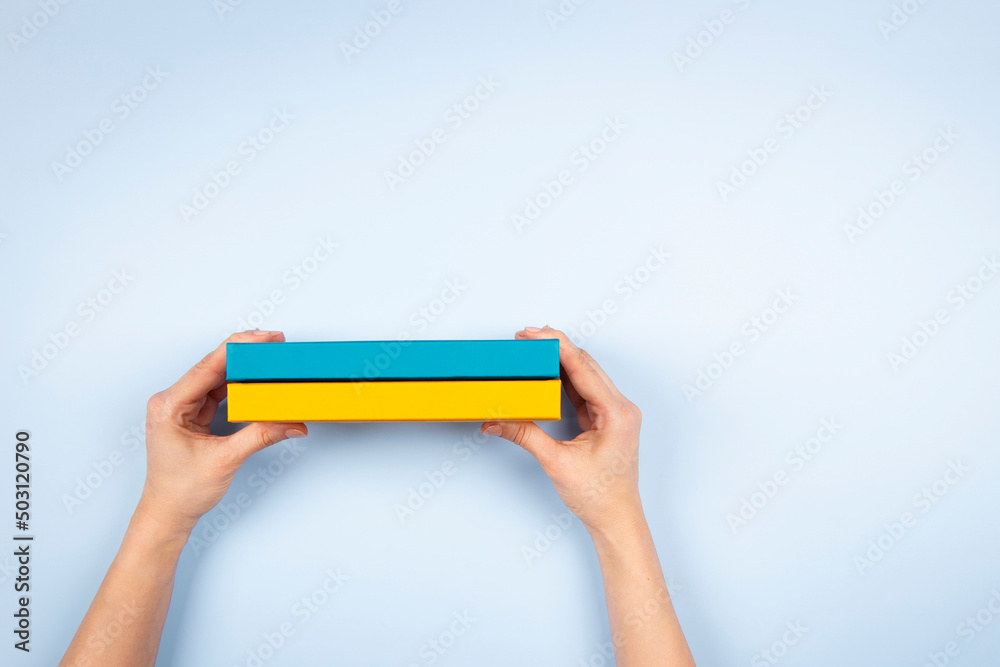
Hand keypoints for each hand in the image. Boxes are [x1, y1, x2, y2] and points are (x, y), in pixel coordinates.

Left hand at [136, 330, 306, 538]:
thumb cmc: (179, 491)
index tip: (264, 338)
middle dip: (245, 354)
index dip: (239, 348)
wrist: (167, 514)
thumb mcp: (225, 460)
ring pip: (218, 378)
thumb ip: (260, 436)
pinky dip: (240, 387)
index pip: (208, 366)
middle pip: (213, 366)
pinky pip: (219, 393)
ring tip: (270, 361)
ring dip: (244, 370)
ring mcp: (183, 407)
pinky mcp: (193, 415)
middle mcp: (173, 401)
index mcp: (170, 406)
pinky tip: (258, 382)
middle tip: (275, 345)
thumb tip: (291, 422)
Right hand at [481, 326, 642, 535]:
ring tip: (533, 349)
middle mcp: (620, 408)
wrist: (616, 519)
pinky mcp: (606, 419)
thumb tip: (495, 420)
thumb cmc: (599, 496)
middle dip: (556, 347)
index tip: (534, 333)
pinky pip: (585, 390)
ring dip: (560, 361)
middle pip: (586, 365)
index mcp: (616, 413)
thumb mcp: (556, 462)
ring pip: (586, 375)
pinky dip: (565, 379)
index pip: (583, 368)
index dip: (557, 347)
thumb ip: (524, 435)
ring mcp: (615, 413)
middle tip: (527, 336)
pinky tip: (547, 371)